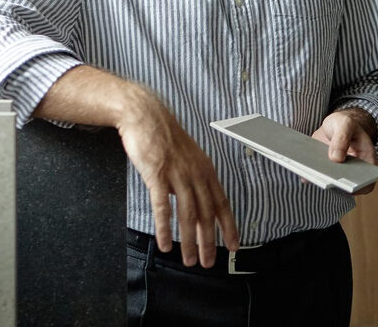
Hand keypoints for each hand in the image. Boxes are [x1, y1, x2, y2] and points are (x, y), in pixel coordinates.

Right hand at [117, 91, 239, 265]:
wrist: (144, 113)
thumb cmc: (162, 134)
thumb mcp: (185, 155)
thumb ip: (191, 177)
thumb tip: (191, 200)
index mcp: (205, 168)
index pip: (221, 203)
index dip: (229, 226)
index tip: (233, 246)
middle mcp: (195, 172)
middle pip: (205, 213)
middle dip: (209, 241)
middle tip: (208, 262)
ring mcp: (176, 173)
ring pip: (187, 214)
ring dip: (189, 241)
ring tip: (189, 260)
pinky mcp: (156, 174)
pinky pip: (162, 206)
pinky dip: (165, 227)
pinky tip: (165, 243)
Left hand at [311, 108, 377, 194]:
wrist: (334, 123)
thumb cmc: (345, 123)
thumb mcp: (345, 124)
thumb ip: (342, 138)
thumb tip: (336, 159)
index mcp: (367, 161)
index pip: (368, 181)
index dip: (359, 186)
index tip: (348, 184)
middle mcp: (353, 171)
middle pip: (346, 185)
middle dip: (335, 183)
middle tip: (324, 178)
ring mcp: (337, 172)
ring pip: (328, 182)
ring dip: (319, 179)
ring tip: (309, 172)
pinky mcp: (323, 169)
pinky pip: (316, 175)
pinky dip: (308, 174)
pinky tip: (300, 168)